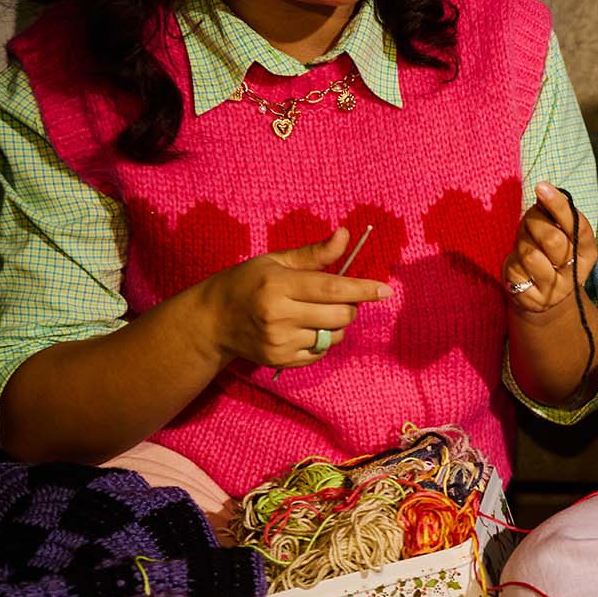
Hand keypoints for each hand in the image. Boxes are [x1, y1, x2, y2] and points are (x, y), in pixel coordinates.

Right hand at [197, 227, 392, 367]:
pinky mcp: (281, 361)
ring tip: (318, 312)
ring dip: (338, 324)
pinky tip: (305, 328)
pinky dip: (323, 339)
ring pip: (334, 336)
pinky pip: (321, 352)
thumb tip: (345, 235)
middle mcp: (278, 316)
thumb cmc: (247, 283)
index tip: (385, 290)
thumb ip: (314, 254)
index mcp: (277, 285)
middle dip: (350, 306)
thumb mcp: (276, 261)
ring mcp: (279, 342)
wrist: (212, 321)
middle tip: (341, 297)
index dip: (362, 290)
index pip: (331, 289)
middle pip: (339, 316)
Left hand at [503, 182, 597, 317]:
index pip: (579, 227)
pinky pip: (516, 270)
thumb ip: (554, 215)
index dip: (560, 206)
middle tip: (529, 221)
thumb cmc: (548, 255)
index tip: (542, 187)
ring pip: (530, 254)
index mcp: (588, 253)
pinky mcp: (534, 300)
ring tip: (524, 244)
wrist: (541, 295)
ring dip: (522, 242)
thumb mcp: (556, 232)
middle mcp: (576, 274)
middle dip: (534, 222)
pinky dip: (512, 261)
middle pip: (552, 239)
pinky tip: (519, 266)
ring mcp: (556, 290)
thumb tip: (544, 192)